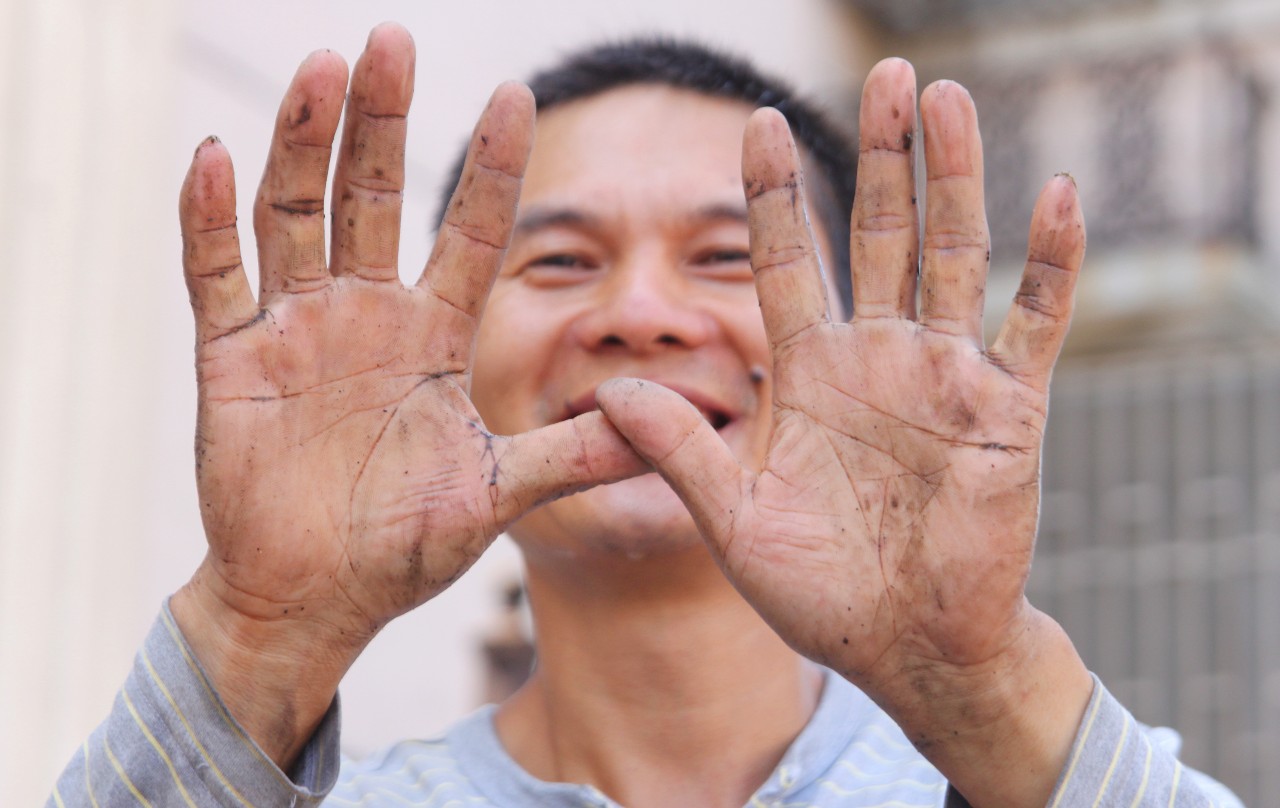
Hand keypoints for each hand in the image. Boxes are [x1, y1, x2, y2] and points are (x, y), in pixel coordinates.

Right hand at [171, 24, 642, 765]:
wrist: (318, 601)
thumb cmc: (406, 545)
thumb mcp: (502, 490)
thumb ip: (577, 453)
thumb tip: (667, 426)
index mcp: (432, 337)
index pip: (468, 233)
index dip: (489, 168)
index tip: (518, 95)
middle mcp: (366, 317)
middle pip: (371, 198)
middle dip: (382, 122)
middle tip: (394, 39)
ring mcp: (296, 331)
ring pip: (295, 215)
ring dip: (303, 144)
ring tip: (324, 69)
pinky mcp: (232, 361)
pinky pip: (216, 277)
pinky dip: (210, 219)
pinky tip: (215, 156)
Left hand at [597, 58, 1091, 805]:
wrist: (904, 648)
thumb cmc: (818, 592)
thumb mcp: (733, 518)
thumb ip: (678, 452)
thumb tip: (609, 391)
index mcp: (808, 372)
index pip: (786, 260)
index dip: (770, 195)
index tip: (751, 123)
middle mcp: (877, 356)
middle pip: (878, 233)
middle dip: (879, 155)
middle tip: (885, 72)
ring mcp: (945, 375)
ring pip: (953, 254)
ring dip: (951, 177)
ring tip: (944, 97)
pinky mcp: (1006, 408)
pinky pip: (1034, 323)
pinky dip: (1051, 263)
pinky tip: (1057, 195)